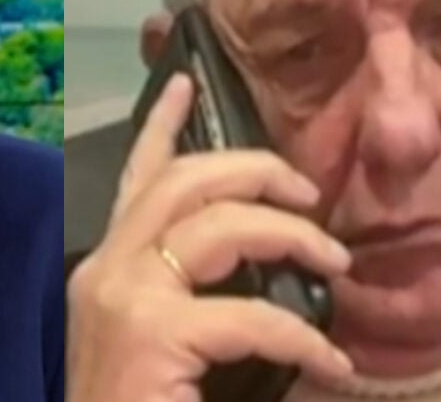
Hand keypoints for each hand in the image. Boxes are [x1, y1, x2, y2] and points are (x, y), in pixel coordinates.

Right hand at [66, 74, 353, 401]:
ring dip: (289, 232)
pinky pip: (250, 314)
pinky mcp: (149, 334)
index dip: (163, 124)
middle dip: (253, 168)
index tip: (187, 79)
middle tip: (307, 190)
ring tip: (335, 261)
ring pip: (215, 223)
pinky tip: (330, 361)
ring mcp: (122, 298)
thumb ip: (195, 299)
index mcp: (108, 269)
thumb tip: (267, 269)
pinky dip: (301, 336)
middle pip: (182, 180)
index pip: (137, 178)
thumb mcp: (163, 344)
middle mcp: (105, 269)